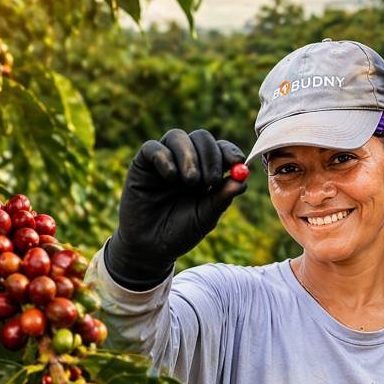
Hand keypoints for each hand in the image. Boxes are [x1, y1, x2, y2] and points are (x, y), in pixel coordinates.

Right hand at [105, 129, 247, 286]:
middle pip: (201, 137)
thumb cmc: (182, 231)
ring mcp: (164, 160)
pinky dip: (165, 158)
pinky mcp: (142, 164)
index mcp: (206, 170)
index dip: (229, 150)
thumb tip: (242, 180)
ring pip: (177, 136)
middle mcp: (186, 160)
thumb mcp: (206, 216)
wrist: (151, 247)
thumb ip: (223, 197)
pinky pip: (152, 148)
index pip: (221, 148)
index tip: (236, 161)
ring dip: (189, 156)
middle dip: (210, 155)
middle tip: (211, 179)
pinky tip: (171, 177)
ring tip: (191, 182)